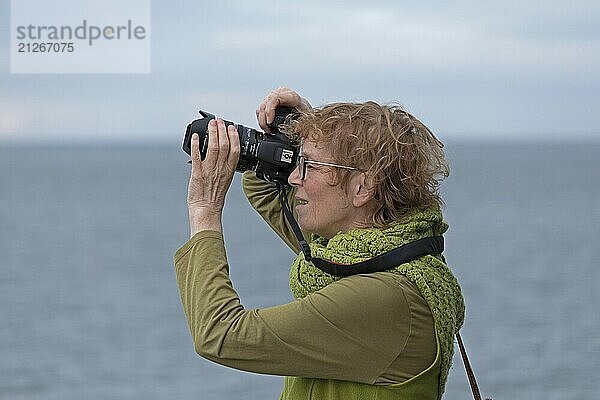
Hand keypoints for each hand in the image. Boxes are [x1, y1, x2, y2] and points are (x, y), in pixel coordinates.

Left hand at [187, 118, 239, 235]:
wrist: (206, 210)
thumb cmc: (214, 198)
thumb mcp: (225, 180)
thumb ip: (225, 167)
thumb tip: (222, 154)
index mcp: (229, 171)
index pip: (235, 150)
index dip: (234, 137)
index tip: (231, 127)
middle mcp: (220, 169)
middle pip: (224, 146)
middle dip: (222, 131)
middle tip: (219, 121)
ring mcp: (209, 171)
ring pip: (213, 148)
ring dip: (212, 134)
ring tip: (211, 125)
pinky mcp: (197, 173)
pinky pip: (197, 156)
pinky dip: (196, 145)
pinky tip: (195, 137)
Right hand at [256, 86, 311, 132]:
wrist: (305, 109)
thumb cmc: (306, 112)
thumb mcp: (305, 116)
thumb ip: (299, 121)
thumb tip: (294, 129)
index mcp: (291, 96)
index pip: (274, 99)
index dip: (269, 111)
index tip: (269, 122)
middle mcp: (281, 93)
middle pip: (265, 103)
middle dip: (264, 119)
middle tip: (268, 130)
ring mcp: (275, 96)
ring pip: (261, 106)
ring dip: (261, 120)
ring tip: (267, 130)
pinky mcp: (270, 100)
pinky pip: (261, 108)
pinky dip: (261, 118)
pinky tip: (266, 125)